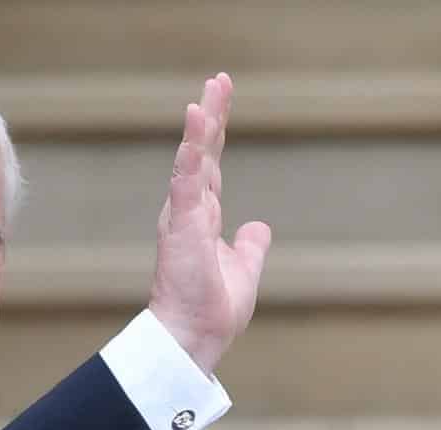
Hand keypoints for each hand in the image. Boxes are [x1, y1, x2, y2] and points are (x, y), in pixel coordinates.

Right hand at [148, 73, 272, 376]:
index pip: (211, 166)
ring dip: (201, 126)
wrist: (196, 337)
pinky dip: (190, 149)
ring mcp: (183, 216)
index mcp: (203, 218)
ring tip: (208, 94)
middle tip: (220, 80)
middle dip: (211, 116)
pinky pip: (185, 179)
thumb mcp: (244, 270)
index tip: (221, 100)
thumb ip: (250, 246)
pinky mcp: (181, 225)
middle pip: (202, 153)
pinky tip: (195, 122)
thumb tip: (259, 227)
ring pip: (192, 160)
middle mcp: (189, 211)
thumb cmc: (212, 310)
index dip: (217, 134)